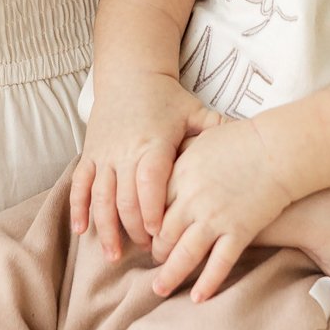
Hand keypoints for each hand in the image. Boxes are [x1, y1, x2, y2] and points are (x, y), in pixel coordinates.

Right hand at [70, 74, 220, 258]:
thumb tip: (251, 142)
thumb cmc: (166, 98)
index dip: (152, 210)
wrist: (130, 73)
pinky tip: (81, 231)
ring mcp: (104, 154)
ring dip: (106, 228)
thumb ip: (217, 130)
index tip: (160, 235)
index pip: (149, 182)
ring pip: (100, 196)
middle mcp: (125, 151)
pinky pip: (80, 184)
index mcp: (152, 144)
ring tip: (113, 256)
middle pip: (125, 198)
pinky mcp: (90, 153)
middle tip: (147, 251)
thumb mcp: (195, 111)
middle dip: (134, 229)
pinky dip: (78, 208)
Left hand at [149, 117, 290, 300]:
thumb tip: (164, 166)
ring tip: (159, 289)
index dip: (144, 225)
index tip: (142, 234)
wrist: (278, 150)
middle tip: (154, 260)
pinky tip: (197, 297)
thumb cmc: (241, 140)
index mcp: (179, 174)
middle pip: (162, 234)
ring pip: (184, 255)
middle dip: (155, 252)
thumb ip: (180, 156)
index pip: (150, 208)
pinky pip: (219, 264)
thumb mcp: (201, 139)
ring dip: (169, 275)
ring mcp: (215, 218)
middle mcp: (192, 199)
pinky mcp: (239, 232)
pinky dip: (207, 283)